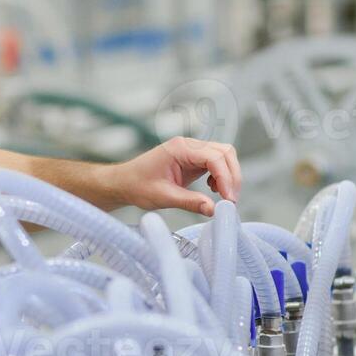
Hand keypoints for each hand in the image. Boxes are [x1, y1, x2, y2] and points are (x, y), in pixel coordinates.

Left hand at [109, 137, 241, 216]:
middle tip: (230, 200)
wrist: (124, 182)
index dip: (226, 177)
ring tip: (223, 196)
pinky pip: (216, 163)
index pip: (214, 157)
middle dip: (232, 176)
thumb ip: (189, 202)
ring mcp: (192, 151)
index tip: (228, 199)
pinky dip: (221, 176)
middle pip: (224, 152)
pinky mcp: (193, 160)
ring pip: (223, 156)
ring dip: (229, 176)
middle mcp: (188, 145)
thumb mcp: (163, 197)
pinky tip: (212, 190)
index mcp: (180, 148)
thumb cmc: (137, 185)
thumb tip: (213, 210)